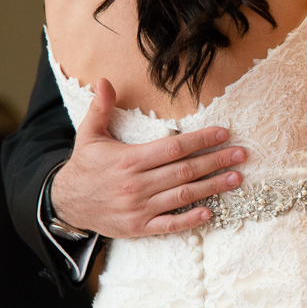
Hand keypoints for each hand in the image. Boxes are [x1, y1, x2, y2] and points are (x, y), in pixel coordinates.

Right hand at [51, 78, 246, 237]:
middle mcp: (137, 184)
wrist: (65, 204)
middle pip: (184, 171)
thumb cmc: (84, 167)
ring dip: (212, 188)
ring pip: (182, 196)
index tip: (223, 134)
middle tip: (240, 155)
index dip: (200, 140)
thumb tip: (104, 80)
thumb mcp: (89, 135)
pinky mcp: (139, 227)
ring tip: (236, 179)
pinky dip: (189, 220)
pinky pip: (169, 224)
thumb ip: (100, 108)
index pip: (173, 148)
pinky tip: (209, 213)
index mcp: (130, 160)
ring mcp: (139, 208)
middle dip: (215, 161)